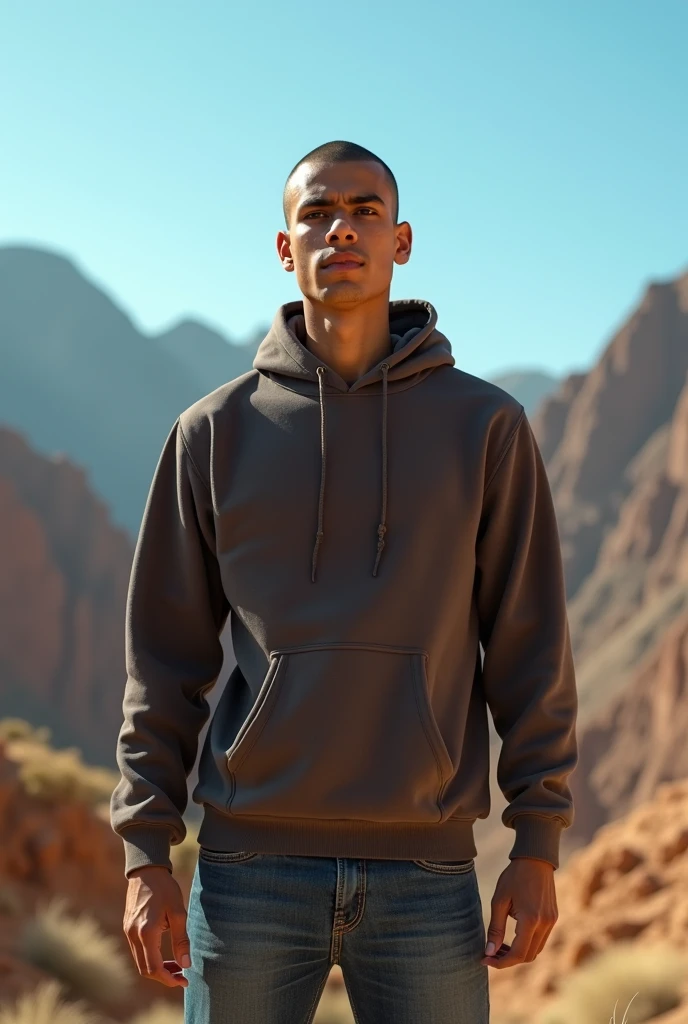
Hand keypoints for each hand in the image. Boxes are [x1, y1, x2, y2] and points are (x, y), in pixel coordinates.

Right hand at [123, 865, 190, 987]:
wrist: (146, 871)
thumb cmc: (165, 889)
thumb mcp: (178, 912)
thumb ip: (181, 940)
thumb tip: (186, 965)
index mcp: (146, 932)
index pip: (154, 968)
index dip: (169, 979)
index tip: (184, 980)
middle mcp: (133, 935)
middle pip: (145, 970)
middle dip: (164, 977)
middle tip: (182, 975)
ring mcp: (128, 932)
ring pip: (140, 962)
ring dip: (157, 968)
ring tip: (176, 965)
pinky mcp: (127, 927)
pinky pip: (137, 951)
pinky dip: (150, 958)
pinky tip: (164, 953)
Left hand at [480, 856, 557, 969]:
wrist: (535, 859)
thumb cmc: (514, 877)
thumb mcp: (499, 900)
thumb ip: (495, 928)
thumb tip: (489, 952)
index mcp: (531, 920)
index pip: (518, 954)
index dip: (501, 962)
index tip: (485, 959)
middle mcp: (545, 924)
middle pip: (528, 956)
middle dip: (508, 960)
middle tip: (490, 954)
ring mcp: (552, 922)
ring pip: (536, 950)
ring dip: (518, 953)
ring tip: (499, 946)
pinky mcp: (553, 918)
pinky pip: (541, 940)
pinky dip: (527, 944)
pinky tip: (513, 936)